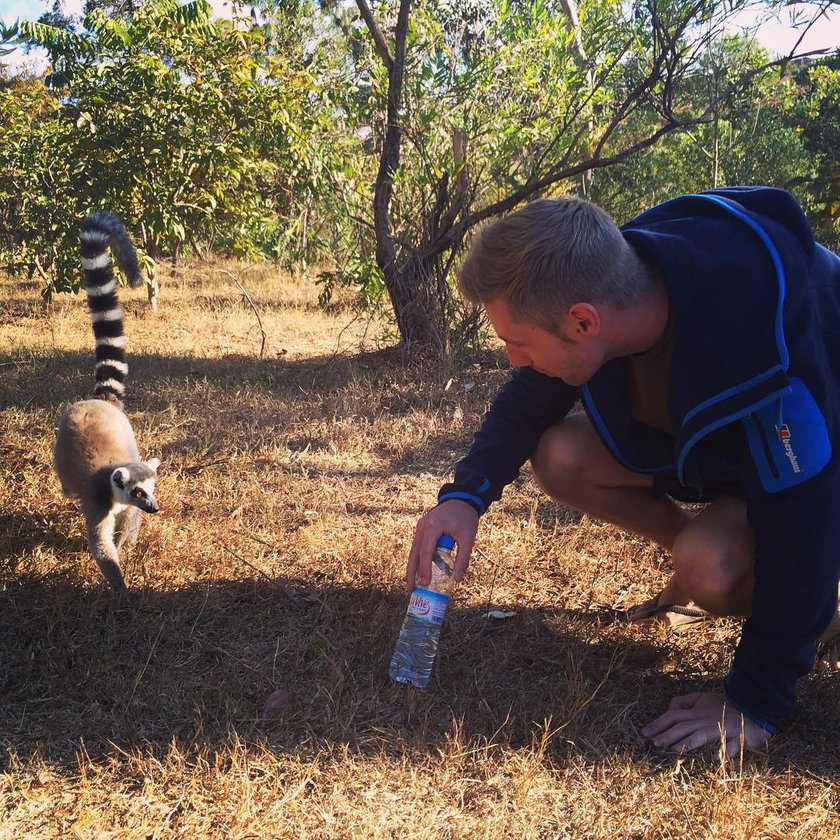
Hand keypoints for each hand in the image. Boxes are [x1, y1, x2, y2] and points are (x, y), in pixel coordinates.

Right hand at [406, 499, 478, 590]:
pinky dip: (418, 558)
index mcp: (432, 527)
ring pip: (414, 550)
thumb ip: (463, 558)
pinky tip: (419, 570)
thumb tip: (458, 579)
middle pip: (414, 553)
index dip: (425, 569)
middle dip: (411, 572)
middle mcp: (423, 526)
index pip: (426, 552)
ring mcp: (421, 526)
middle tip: (411, 589)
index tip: (425, 583)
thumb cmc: (466, 518)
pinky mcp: (423, 528)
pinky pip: (418, 546)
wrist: (463, 499)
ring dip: (412, 567)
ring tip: (412, 584)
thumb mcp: (468, 538)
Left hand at [641, 691, 771, 758]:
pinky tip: (716, 759)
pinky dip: (724, 752)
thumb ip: (683, 701)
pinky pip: (730, 745)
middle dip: (667, 734)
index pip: (672, 715)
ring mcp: (720, 728)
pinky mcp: (737, 736)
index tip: (644, 733)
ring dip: (689, 742)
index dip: (658, 723)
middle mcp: (705, 719)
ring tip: (675, 750)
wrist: (751, 706)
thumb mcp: (701, 697)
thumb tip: (668, 709)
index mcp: (696, 711)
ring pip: (702, 735)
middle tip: (654, 743)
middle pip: (683, 726)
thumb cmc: (723, 705)